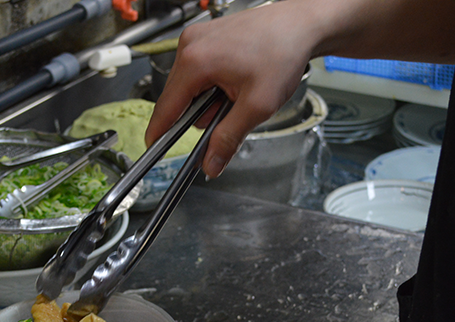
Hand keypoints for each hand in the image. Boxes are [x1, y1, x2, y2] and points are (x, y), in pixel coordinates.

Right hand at [145, 0, 320, 177]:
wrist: (301, 25)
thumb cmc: (283, 53)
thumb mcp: (257, 106)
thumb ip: (228, 138)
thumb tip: (211, 164)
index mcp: (195, 61)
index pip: (166, 107)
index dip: (160, 133)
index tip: (153, 150)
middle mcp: (190, 45)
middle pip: (178, 98)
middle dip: (201, 114)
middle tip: (232, 111)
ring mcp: (197, 38)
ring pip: (190, 86)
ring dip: (209, 99)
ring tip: (239, 92)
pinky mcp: (206, 36)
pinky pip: (199, 70)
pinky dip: (214, 83)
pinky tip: (236, 80)